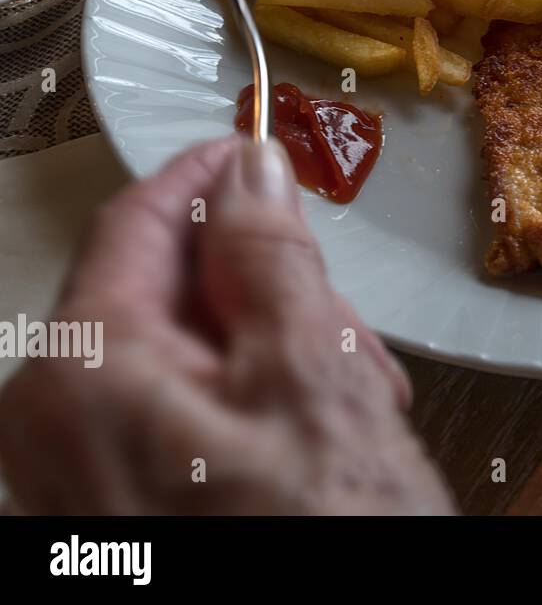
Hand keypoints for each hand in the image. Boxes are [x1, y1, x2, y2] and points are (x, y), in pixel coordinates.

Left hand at [0, 137, 455, 514]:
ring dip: (272, 358)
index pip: (134, 223)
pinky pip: (180, 426)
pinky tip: (317, 447)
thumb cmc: (317, 531)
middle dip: (262, 293)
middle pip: (161, 300)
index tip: (254, 146)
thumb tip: (250, 172)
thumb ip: (271, 256)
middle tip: (341, 323)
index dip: (205, 175)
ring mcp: (82, 485)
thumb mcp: (312, 372)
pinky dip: (253, 413)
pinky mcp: (121, 522)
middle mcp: (55, 431)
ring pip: (183, 365)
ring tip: (350, 405)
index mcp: (82, 375)